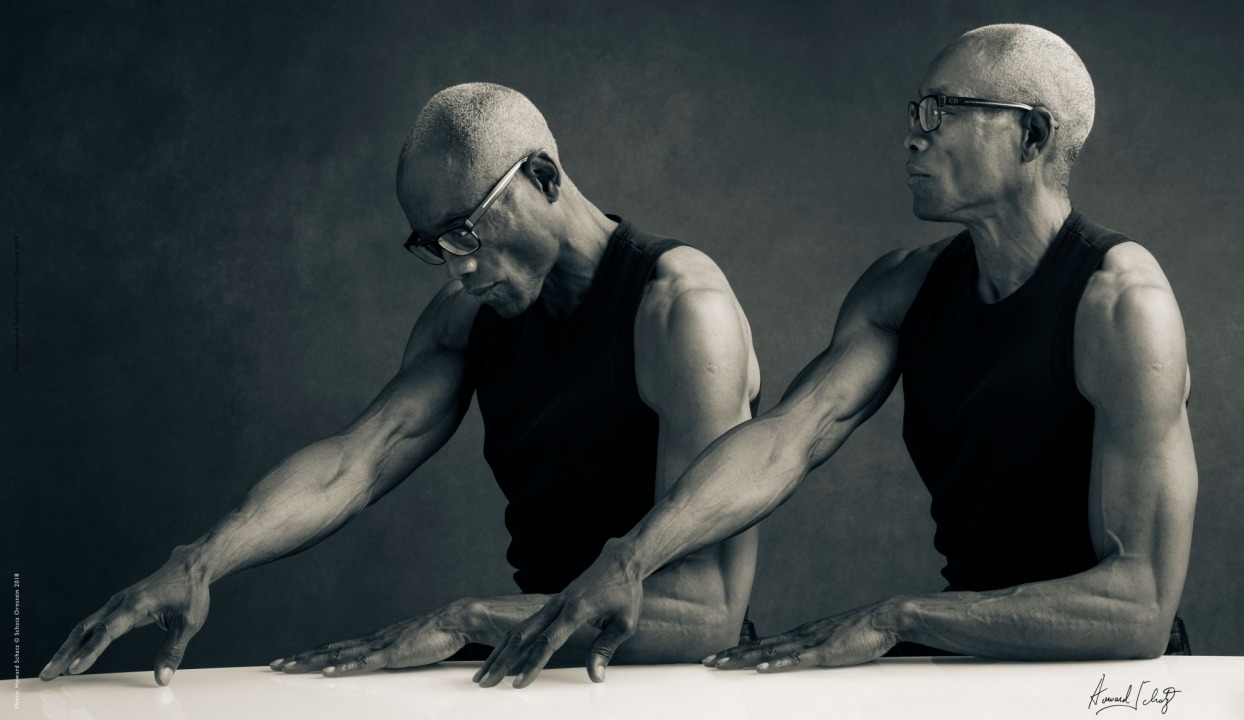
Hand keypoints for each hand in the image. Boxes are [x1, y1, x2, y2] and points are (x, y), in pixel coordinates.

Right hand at [40, 547, 210, 685]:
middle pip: (86, 629)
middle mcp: (121, 602)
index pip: (108, 631)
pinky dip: (80, 641)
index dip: (90, 652)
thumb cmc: (190, 592)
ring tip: (53, 670)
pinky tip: (72, 655)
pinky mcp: (119, 607)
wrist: (190, 567)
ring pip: (86, 627)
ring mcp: (118, 603)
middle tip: (48, 674)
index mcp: (136, 604)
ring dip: (68, 648)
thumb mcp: (189, 623)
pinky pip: (94, 625)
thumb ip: (173, 650)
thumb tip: (162, 677)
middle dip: (65, 653)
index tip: (74, 669)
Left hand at [270, 602, 470, 676]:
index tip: (290, 660)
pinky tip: (328, 672)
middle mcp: (372, 640)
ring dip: (311, 662)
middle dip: (300, 658)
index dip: (311, 654)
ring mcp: (381, 645)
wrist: (456, 619)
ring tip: (289, 667)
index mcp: (374, 640)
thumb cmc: (437, 634)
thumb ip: (394, 655)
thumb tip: (383, 663)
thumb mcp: (409, 648)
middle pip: (329, 650)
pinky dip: (344, 667)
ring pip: (338, 655)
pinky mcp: (394, 653)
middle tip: (274, 665)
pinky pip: (365, 662)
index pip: (336, 648)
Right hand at [473, 538, 643, 687]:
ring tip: (484, 672)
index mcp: (575, 610)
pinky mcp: (552, 603)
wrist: (620, 561)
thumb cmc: (625, 591)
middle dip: (502, 660)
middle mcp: (558, 605)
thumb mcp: (624, 623)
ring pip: (519, 628)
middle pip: (522, 635)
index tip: (519, 682)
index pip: (547, 642)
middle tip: (485, 681)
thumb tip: (595, 675)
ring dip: (500, 650)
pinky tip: (502, 652)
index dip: (532, 664)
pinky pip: (526, 623)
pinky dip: (511, 640)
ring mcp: (552, 603)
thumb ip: (605, 648)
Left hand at [704, 600, 898, 672]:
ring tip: (722, 663)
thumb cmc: (863, 631)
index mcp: (801, 634)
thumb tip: (803, 661)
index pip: (763, 644)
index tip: (719, 655)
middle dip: (731, 654)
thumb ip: (817, 652)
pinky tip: (762, 668)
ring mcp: (812, 642)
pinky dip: (778, 663)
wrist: (886, 617)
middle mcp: (801, 635)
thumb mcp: (833, 643)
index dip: (739, 650)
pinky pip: (798, 659)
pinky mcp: (827, 651)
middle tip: (708, 661)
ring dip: (744, 659)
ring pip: (770, 652)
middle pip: (759, 647)